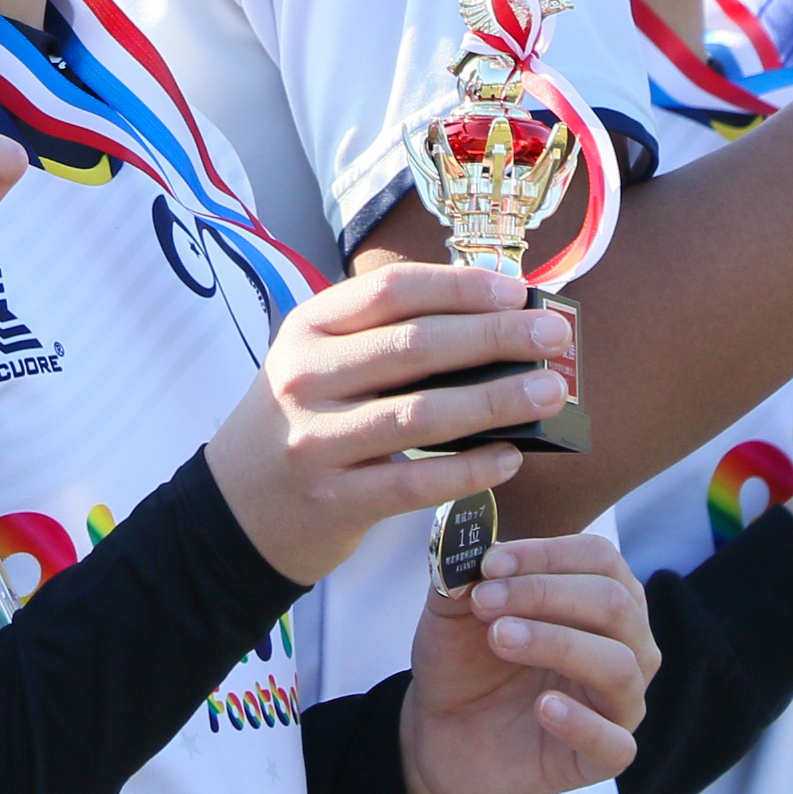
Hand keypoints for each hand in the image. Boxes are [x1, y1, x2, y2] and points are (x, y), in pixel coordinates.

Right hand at [203, 263, 554, 583]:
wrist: (237, 506)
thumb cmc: (301, 421)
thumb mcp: (320, 364)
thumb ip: (385, 340)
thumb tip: (492, 319)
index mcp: (307, 330)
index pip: (391, 292)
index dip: (460, 287)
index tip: (517, 290)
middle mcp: (306, 378)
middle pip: (414, 346)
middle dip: (495, 336)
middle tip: (554, 335)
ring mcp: (316, 441)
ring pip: (422, 414)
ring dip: (496, 401)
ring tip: (549, 392)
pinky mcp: (334, 500)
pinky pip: (416, 482)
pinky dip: (470, 469)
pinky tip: (510, 457)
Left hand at [402, 532, 656, 793]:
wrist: (438, 731)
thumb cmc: (463, 660)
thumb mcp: (454, 608)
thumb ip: (464, 571)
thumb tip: (473, 540)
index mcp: (598, 600)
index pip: (599, 559)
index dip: (546, 554)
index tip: (490, 562)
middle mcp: (624, 647)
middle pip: (615, 603)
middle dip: (544, 593)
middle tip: (485, 603)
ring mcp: (617, 704)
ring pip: (618, 664)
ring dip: (556, 642)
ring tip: (500, 638)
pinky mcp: (600, 759)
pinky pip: (616, 743)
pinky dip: (581, 722)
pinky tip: (543, 707)